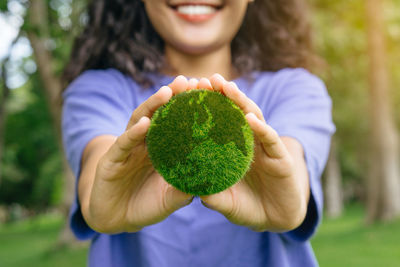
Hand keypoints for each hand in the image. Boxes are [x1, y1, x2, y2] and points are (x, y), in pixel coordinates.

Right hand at [80, 76, 199, 233]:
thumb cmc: (146, 204)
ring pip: (139, 121)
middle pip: (158, 115)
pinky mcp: (110, 161)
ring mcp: (127, 149)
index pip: (176, 123)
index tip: (205, 93)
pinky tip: (144, 123)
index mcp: (160, 149)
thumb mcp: (170, 198)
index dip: (188, 109)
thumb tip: (211, 182)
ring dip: (152, 106)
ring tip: (166, 92)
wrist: (116, 219)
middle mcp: (144, 143)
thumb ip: (186, 190)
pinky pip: (123, 144)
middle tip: (187, 81)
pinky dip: (133, 133)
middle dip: (171, 96)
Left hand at [198, 74, 309, 231]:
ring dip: (242, 102)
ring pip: (255, 119)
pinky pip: (271, 140)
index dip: (207, 108)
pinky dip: (262, 129)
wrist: (277, 219)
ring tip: (227, 87)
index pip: (220, 123)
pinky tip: (251, 119)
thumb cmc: (249, 205)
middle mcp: (250, 143)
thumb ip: (211, 194)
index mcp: (234, 149)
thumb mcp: (226, 201)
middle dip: (223, 95)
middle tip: (208, 79)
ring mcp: (266, 148)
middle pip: (236, 113)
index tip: (190, 93)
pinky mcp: (282, 159)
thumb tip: (189, 187)